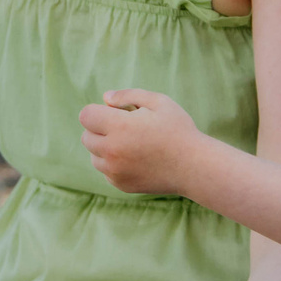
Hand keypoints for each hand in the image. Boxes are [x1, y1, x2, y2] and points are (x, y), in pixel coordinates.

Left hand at [79, 89, 202, 195]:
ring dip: (105, 148)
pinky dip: (115, 165)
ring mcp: (115, 171)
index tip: (115, 113)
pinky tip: (136, 159)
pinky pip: (106, 172)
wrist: (194, 166)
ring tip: (132, 144)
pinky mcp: (121, 185)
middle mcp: (112, 151)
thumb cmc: (178, 130)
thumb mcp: (158, 102)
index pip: (86, 116)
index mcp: (119, 127)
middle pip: (86, 136)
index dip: (98, 111)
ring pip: (94, 156)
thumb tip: (105, 98)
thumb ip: (128, 95)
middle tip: (126, 128)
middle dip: (100, 129)